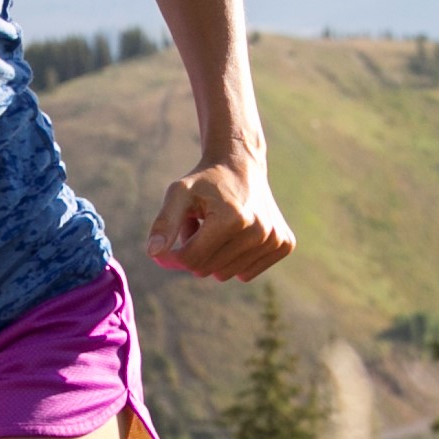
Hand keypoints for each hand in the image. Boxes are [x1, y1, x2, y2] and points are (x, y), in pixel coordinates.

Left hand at [145, 154, 293, 280]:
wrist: (242, 164)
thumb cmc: (205, 180)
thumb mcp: (179, 193)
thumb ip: (164, 223)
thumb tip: (154, 253)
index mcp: (232, 218)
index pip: (190, 260)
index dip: (173, 255)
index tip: (167, 243)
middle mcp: (259, 230)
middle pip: (207, 269)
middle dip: (195, 252)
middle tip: (199, 226)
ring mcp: (274, 239)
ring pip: (225, 274)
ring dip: (213, 256)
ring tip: (217, 228)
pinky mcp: (284, 244)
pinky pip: (246, 274)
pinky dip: (234, 260)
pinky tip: (236, 234)